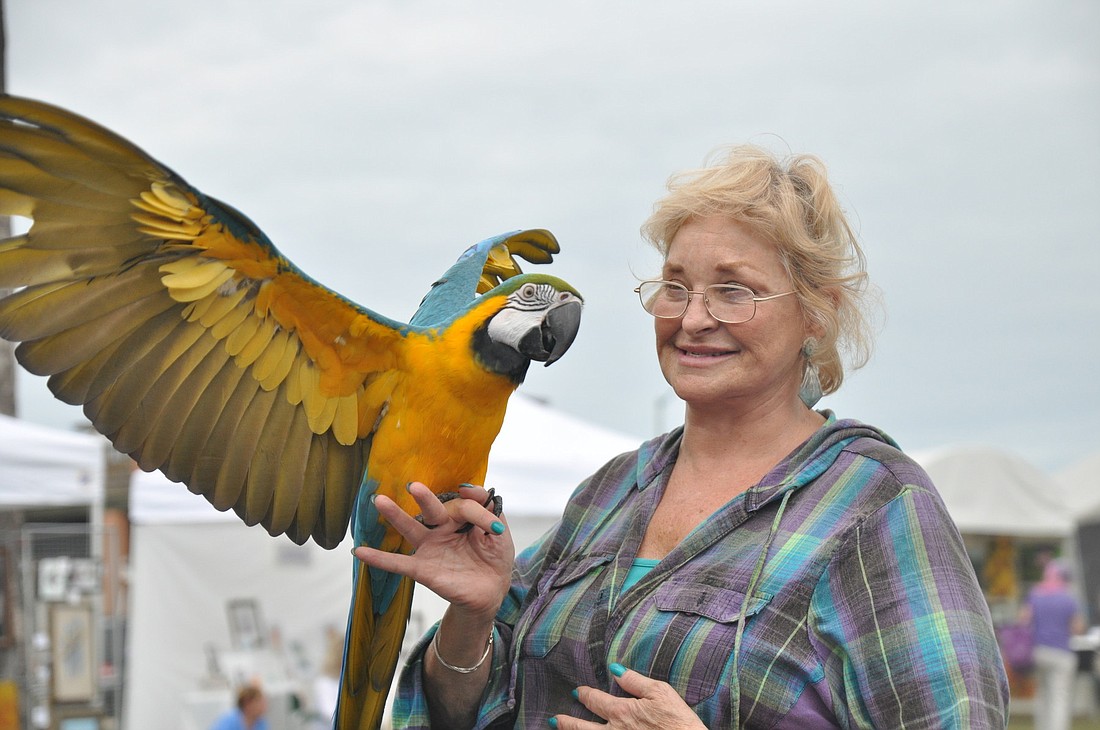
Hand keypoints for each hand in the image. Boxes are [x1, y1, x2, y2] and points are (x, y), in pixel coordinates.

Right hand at [352, 482, 514, 616]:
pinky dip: (379, 558)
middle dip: (423, 498)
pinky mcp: (423, 569)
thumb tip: (472, 488)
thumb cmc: (494, 559)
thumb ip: (489, 510)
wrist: (490, 593)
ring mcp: (430, 548)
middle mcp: (442, 529)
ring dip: (395, 515)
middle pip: (432, 509)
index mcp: (460, 517)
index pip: (464, 506)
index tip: (495, 528)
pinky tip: (359, 552)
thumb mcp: (500, 533)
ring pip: (411, 529)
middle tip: (414, 486)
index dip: (479, 514)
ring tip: (379, 500)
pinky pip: (398, 564)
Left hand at [553, 664, 706, 729]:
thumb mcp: (660, 692)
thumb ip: (635, 681)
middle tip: (555, 720)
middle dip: (567, 722)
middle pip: (583, 728)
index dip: (585, 695)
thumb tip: (615, 668)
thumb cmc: (679, 721)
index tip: (577, 691)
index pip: (596, 701)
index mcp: (623, 712)